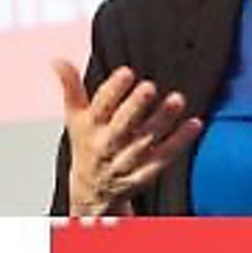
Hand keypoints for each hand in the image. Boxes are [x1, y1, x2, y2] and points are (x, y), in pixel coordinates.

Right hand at [55, 60, 201, 216]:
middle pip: (121, 126)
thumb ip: (70, 87)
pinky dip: (179, 142)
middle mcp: (106, 146)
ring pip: (145, 141)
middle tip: (149, 87)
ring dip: (162, 121)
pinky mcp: (144, 174)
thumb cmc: (87, 144)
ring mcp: (126, 162)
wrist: (90, 192)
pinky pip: (164, 157)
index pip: (100, 107)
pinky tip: (194, 123)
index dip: (113, 90)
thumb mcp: (75, 117)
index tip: (126, 72)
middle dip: (134, 107)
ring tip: (177, 100)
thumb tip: (56, 60)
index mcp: (90, 128)